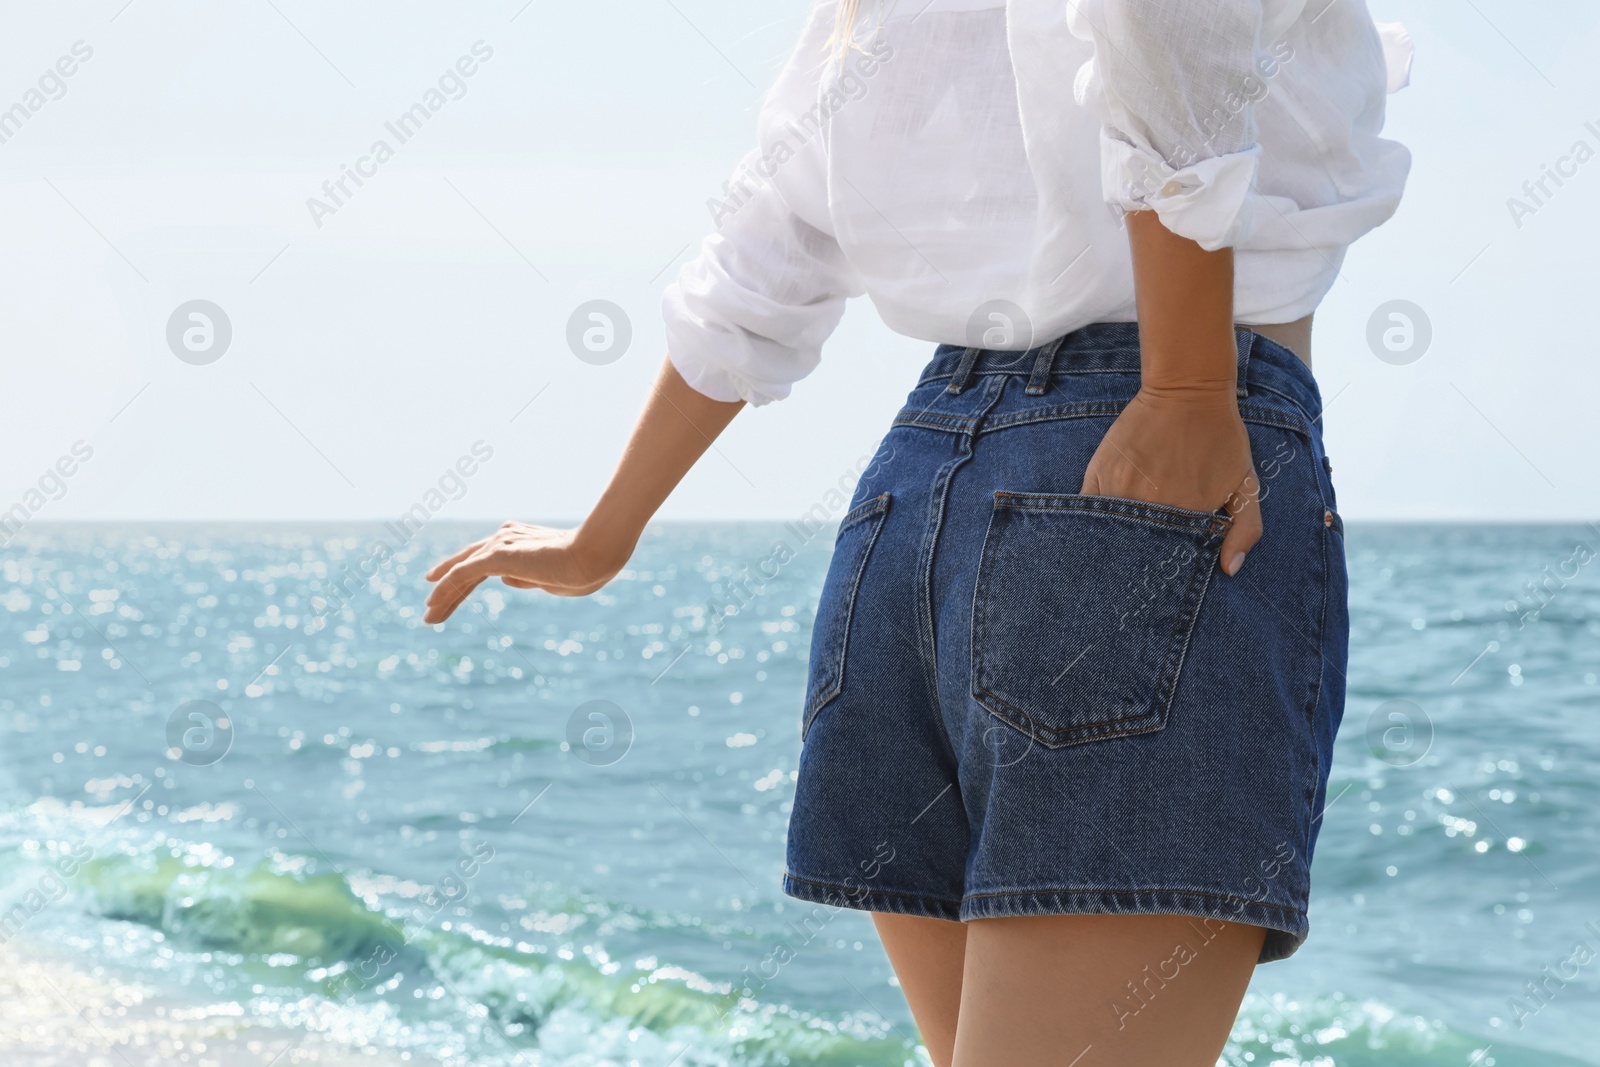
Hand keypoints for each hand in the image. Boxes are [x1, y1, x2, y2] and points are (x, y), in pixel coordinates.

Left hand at [423, 522, 627, 623]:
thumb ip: (527, 579)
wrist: (594, 556)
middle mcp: (505, 537)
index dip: (464, 579)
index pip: (484, 561)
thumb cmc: (584, 569)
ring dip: (443, 596)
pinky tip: (432, 603)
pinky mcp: (496, 556)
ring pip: (461, 571)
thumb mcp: (551, 581)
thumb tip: (506, 580)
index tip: (451, 595)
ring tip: (428, 617)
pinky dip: (446, 589)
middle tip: (432, 609)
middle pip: (467, 565)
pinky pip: (462, 574)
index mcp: (519, 541)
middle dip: (449, 589)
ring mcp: (499, 544)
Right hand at [1078, 384, 1261, 575]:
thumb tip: (1229, 569)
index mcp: (1188, 513)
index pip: (1171, 557)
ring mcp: (1122, 489)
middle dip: (1139, 555)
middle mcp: (1153, 504)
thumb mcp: (1246, 484)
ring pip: (1111, 531)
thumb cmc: (1221, 438)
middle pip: (1138, 547)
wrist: (1188, 391)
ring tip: (1120, 542)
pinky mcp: (1101, 472)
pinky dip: (1093, 519)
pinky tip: (1101, 522)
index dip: (1166, 564)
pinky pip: (1089, 510)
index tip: (1163, 567)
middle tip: (1138, 560)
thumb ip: (1246, 529)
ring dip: (1114, 539)